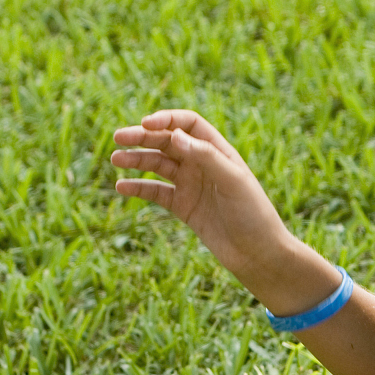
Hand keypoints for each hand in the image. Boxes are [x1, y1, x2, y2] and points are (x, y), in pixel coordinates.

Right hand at [110, 111, 328, 307]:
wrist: (258, 254)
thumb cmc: (253, 214)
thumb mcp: (232, 181)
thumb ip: (205, 156)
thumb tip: (175, 136)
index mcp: (217, 150)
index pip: (187, 124)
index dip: (166, 120)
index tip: (145, 124)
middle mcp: (202, 164)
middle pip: (167, 142)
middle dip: (143, 138)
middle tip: (118, 138)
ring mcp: (191, 185)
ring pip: (157, 166)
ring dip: (136, 161)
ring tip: (116, 160)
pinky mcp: (183, 207)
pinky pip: (156, 193)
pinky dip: (138, 188)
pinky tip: (121, 187)